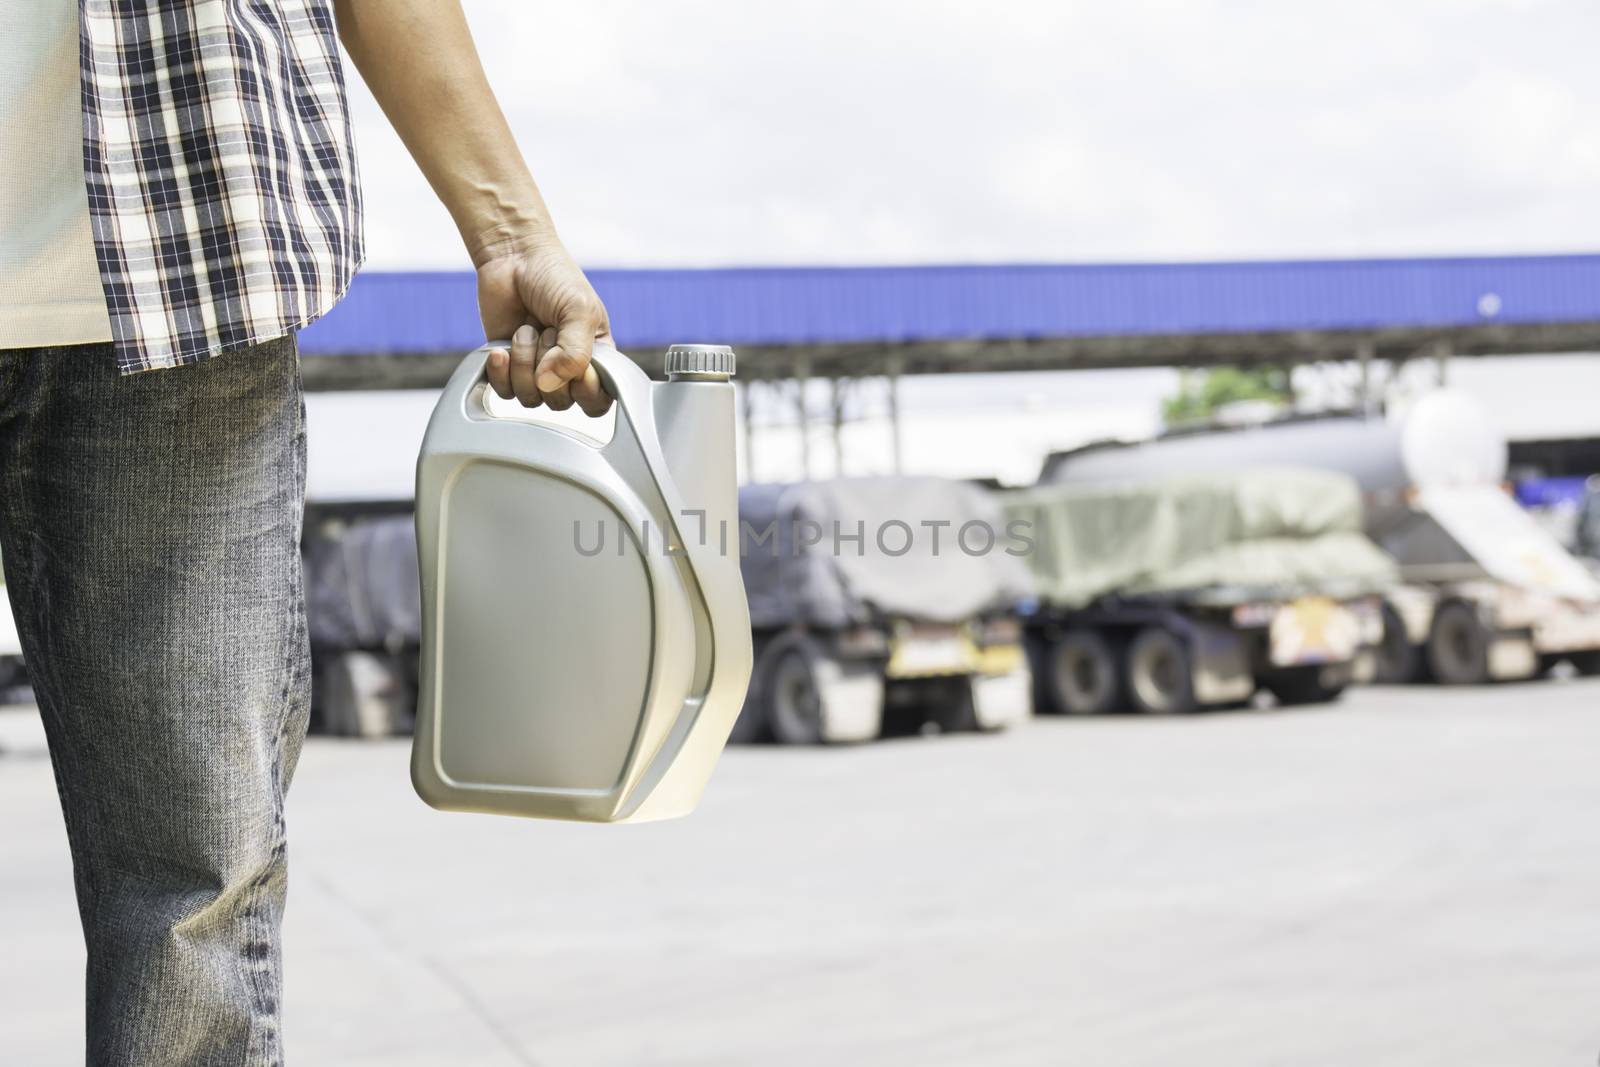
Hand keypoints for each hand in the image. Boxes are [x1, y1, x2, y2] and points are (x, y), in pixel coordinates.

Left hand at [476, 239, 612, 415]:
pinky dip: (500, 372)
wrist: (512, 257)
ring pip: (530, 398)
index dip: (585, 389)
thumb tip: (547, 385)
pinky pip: (504, 392)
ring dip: (523, 362)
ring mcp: (536, 370)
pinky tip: (501, 350)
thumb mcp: (578, 311)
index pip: (597, 400)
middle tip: (546, 330)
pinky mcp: (507, 367)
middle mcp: (567, 369)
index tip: (578, 363)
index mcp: (596, 358)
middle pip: (560, 402)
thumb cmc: (554, 278)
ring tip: (525, 330)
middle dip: (548, 364)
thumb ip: (574, 353)